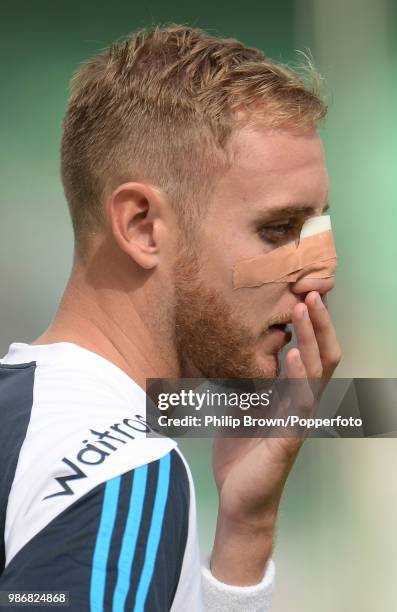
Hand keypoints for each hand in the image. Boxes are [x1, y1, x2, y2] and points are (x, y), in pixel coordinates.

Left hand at [210, 291, 341, 584]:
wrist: (239, 502)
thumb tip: (230, 352)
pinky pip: (299, 403)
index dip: (310, 327)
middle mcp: (300, 404)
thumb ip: (243, 383)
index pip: (308, 354)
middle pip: (320, 356)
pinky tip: (291, 354)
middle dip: (318, 323)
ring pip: (315, 372)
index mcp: (289, 397)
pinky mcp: (288, 437)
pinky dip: (296, 376)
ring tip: (303, 309)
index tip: (300, 296)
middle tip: (310, 292)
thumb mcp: (238, 409)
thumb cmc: (242, 455)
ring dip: (310, 338)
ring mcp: (298, 420)